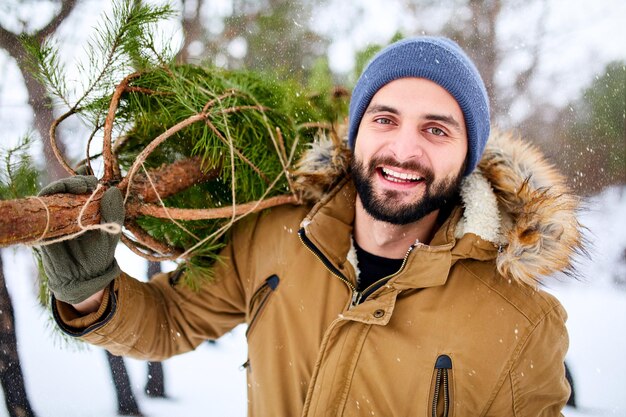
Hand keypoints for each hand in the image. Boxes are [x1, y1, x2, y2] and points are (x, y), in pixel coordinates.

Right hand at [38, 175, 124, 304]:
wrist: (85, 277)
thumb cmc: (99, 254)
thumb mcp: (112, 231)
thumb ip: (114, 212)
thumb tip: (112, 189)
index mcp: (84, 209)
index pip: (81, 187)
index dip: (85, 180)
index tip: (95, 181)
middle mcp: (68, 211)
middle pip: (65, 188)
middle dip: (75, 181)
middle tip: (86, 184)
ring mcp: (54, 218)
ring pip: (52, 195)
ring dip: (62, 186)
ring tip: (78, 188)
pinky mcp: (43, 228)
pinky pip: (40, 210)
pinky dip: (47, 201)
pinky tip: (59, 199)